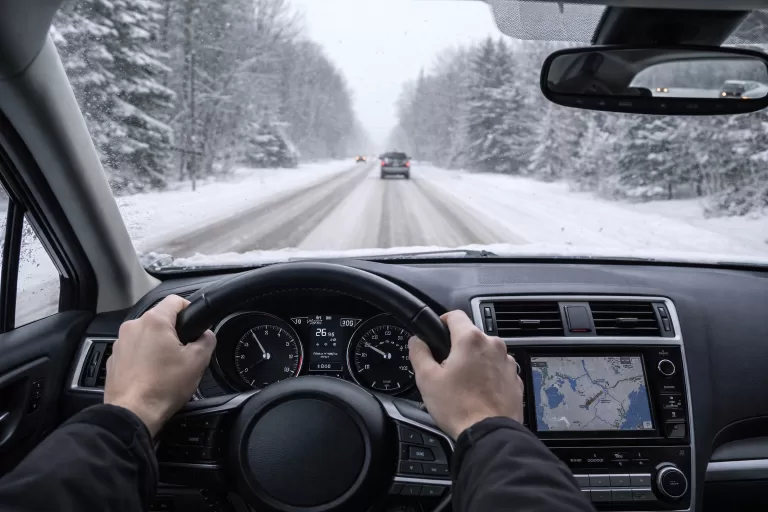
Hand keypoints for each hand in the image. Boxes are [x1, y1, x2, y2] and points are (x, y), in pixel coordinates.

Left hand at [104, 295, 215, 435]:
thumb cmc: (163, 387)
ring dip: (158, 345)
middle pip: (160, 319)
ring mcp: (120, 343)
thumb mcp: (198, 361)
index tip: (195, 323)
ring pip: (146, 336)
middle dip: (174, 332)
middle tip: (185, 352)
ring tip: (168, 367)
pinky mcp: (114, 359)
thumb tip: (206, 335)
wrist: (133, 413)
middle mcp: (133, 327)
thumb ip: (207, 340)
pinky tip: (153, 375)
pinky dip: (144, 358)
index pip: (175, 300)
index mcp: (154, 322)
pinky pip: (134, 351)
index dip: (189, 308)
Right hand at [409, 310, 522, 438]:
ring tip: (463, 384)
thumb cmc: (459, 407)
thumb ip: (419, 353)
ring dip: (474, 362)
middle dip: (458, 347)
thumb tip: (417, 341)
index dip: (442, 321)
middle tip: (445, 368)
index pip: (455, 315)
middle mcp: (493, 345)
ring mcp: (507, 362)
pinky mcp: (515, 378)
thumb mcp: (427, 379)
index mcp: (470, 339)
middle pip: (471, 336)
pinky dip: (488, 375)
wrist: (490, 433)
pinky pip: (497, 369)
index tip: (437, 332)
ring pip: (485, 353)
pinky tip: (478, 392)